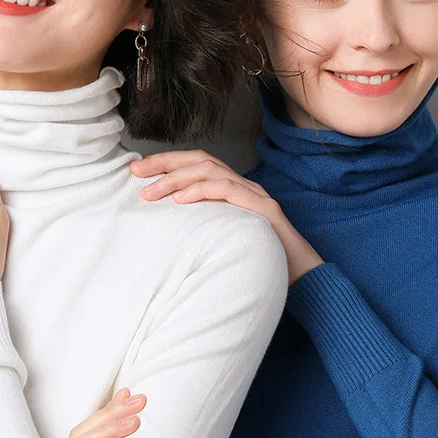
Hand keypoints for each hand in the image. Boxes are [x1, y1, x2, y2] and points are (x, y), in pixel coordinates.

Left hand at [130, 150, 322, 283]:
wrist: (303, 277)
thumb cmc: (258, 262)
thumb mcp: (221, 241)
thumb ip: (200, 228)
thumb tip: (164, 230)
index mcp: (233, 191)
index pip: (196, 164)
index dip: (166, 162)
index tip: (136, 170)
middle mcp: (244, 186)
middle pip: (200, 159)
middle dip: (164, 163)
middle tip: (135, 172)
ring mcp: (256, 195)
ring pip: (211, 171)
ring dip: (176, 179)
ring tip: (151, 192)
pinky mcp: (264, 209)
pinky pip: (229, 191)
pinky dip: (202, 192)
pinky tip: (180, 200)